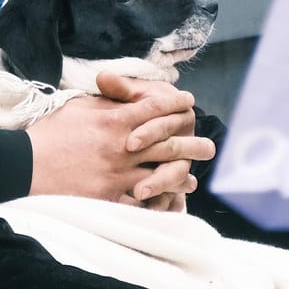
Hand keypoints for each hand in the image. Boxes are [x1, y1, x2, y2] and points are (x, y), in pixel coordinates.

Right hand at [26, 71, 214, 206]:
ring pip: (161, 173)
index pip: (154, 108)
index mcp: (114, 120)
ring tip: (194, 177)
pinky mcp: (109, 196)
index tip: (188, 103)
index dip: (175, 104)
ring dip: (181, 175)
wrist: (26, 165)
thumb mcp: (77, 107)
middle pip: (167, 142)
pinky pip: (141, 202)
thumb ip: (104, 101)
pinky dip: (157, 202)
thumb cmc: (49, 134)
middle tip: (209, 145)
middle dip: (191, 142)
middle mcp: (122, 146)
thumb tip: (120, 92)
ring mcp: (118, 173)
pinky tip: (168, 203)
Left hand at [97, 72, 207, 209]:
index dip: (149, 132)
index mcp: (177, 111)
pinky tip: (144, 210)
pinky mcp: (174, 180)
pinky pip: (172, 194)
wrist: (135, 126)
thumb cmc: (133, 105)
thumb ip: (118, 88)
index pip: (166, 121)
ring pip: (179, 174)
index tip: (129, 144)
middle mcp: (185, 135)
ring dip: (161, 185)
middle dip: (156, 159)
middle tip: (134, 173)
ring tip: (138, 194)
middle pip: (175, 149)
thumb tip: (103, 78)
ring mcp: (181, 159)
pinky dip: (160, 203)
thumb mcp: (128, 95)